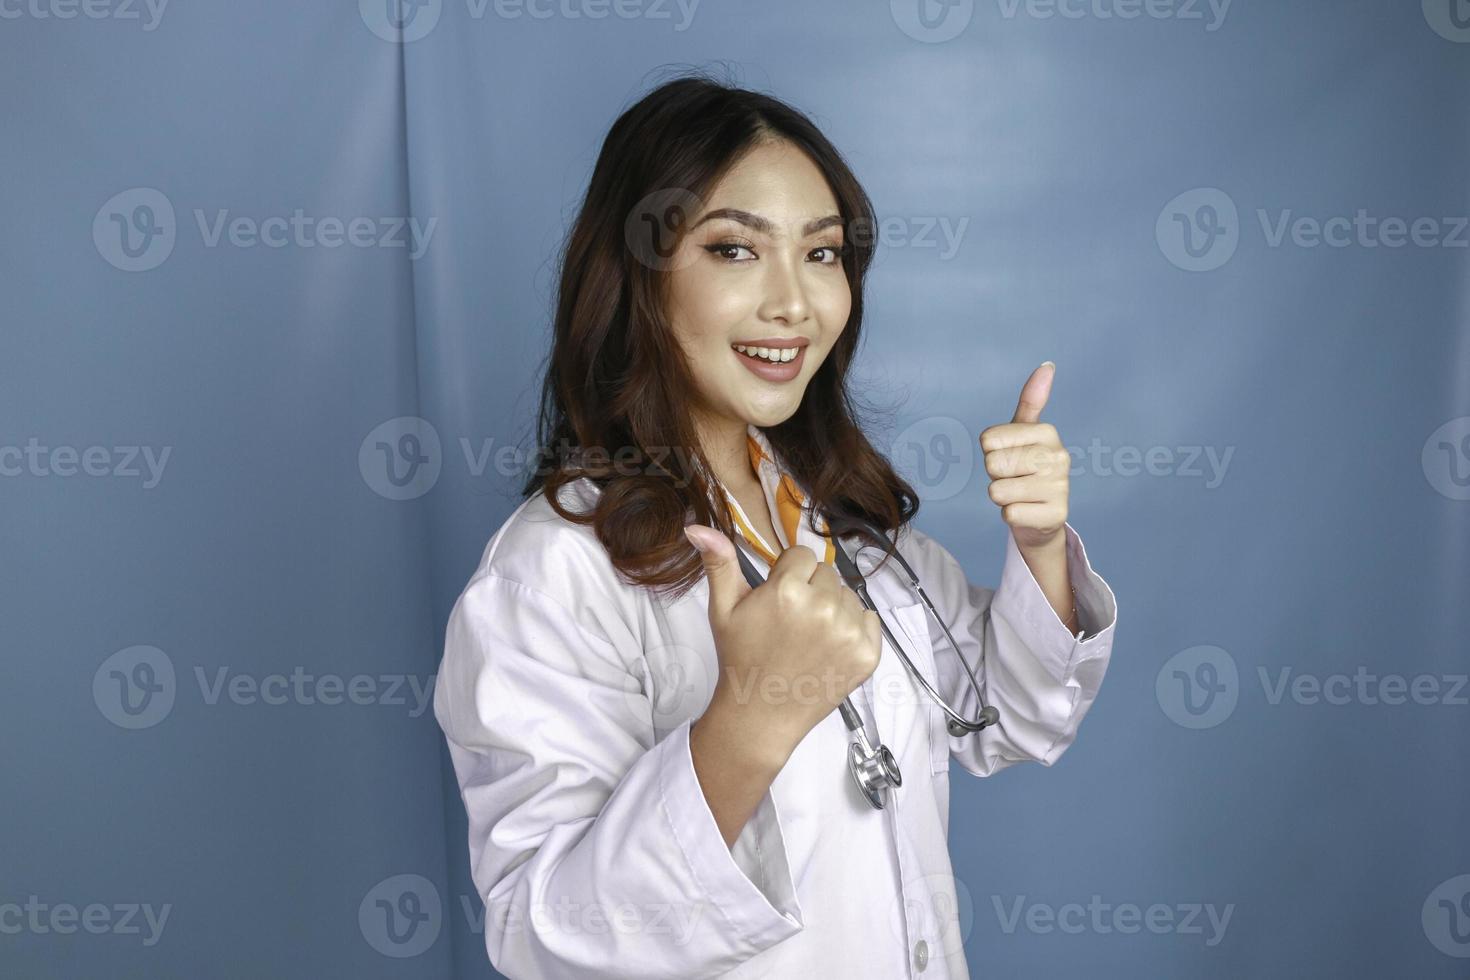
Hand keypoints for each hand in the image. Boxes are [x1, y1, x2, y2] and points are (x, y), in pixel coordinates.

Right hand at [683, 525, 881, 760]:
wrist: (760, 715)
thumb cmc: (740, 658)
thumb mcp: (722, 610)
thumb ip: (718, 563)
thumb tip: (697, 526)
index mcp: (788, 591)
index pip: (802, 555)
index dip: (787, 576)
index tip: (777, 602)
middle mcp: (824, 607)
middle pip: (827, 573)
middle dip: (811, 590)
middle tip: (791, 623)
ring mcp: (849, 632)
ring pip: (848, 595)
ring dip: (832, 608)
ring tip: (808, 637)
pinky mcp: (867, 654)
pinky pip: (869, 618)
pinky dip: (854, 629)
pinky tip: (829, 647)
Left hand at [980, 361, 1069, 551]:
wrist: (1042, 516)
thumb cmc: (1025, 468)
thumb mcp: (1024, 432)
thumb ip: (1031, 400)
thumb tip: (1047, 364)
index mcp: (1048, 432)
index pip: (988, 439)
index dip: (991, 451)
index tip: (1009, 455)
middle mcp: (1059, 457)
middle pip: (992, 464)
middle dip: (996, 475)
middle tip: (1014, 477)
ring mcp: (1060, 487)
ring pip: (997, 491)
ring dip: (1002, 496)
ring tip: (1020, 493)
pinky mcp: (1056, 515)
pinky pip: (1009, 514)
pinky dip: (1011, 515)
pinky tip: (1027, 511)